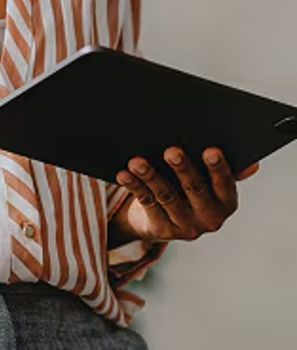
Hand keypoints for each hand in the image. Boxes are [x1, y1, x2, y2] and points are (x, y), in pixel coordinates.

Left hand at [114, 147, 258, 244]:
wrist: (163, 220)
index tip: (210, 150)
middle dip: (182, 168)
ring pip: (166, 196)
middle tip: (171, 150)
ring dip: (151, 176)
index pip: (224, 184)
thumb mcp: (211, 182)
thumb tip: (252, 164)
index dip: (218, 168)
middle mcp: (209, 218)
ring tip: (138, 161)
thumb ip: (227, 171)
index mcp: (226, 203)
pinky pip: (146, 202)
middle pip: (194, 189)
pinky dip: (134, 185)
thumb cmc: (190, 190)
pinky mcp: (160, 228)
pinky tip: (125, 173)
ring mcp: (184, 226)